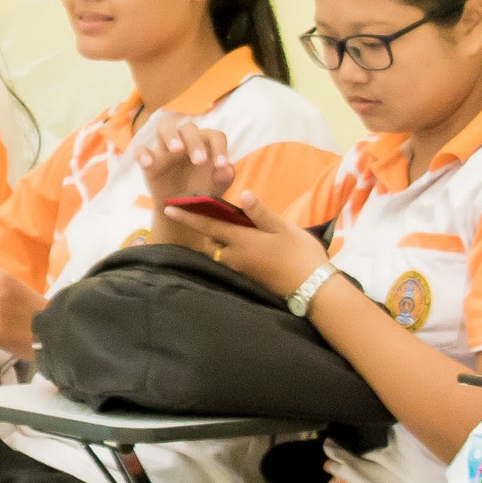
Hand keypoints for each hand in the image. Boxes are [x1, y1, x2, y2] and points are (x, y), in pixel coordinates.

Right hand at [136, 121, 238, 205]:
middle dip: (195, 142)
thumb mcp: (216, 188)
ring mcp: (166, 149)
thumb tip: (226, 169)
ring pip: (164, 127)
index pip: (214, 136)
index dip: (219, 148)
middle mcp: (186, 141)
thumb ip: (224, 178)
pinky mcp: (149, 160)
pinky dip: (143, 154)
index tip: (221, 165)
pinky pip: (141, 150)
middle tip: (200, 161)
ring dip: (171, 135)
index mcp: (206, 144)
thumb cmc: (202, 192)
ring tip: (176, 149)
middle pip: (189, 128)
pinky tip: (149, 164)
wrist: (182, 209)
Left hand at [155, 187, 321, 296]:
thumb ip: (260, 213)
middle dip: (205, 229)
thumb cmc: (301, 255)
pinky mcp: (248, 278)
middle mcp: (235, 257)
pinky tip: (242, 245)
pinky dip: (229, 251)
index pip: (208, 225)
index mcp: (242, 241)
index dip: (187, 216)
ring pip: (220, 252)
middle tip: (204, 214)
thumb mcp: (284, 229)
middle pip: (211, 240)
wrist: (314, 289)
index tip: (167, 207)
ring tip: (226, 228)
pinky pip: (230, 261)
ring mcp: (241, 269)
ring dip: (218, 241)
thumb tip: (243, 193)